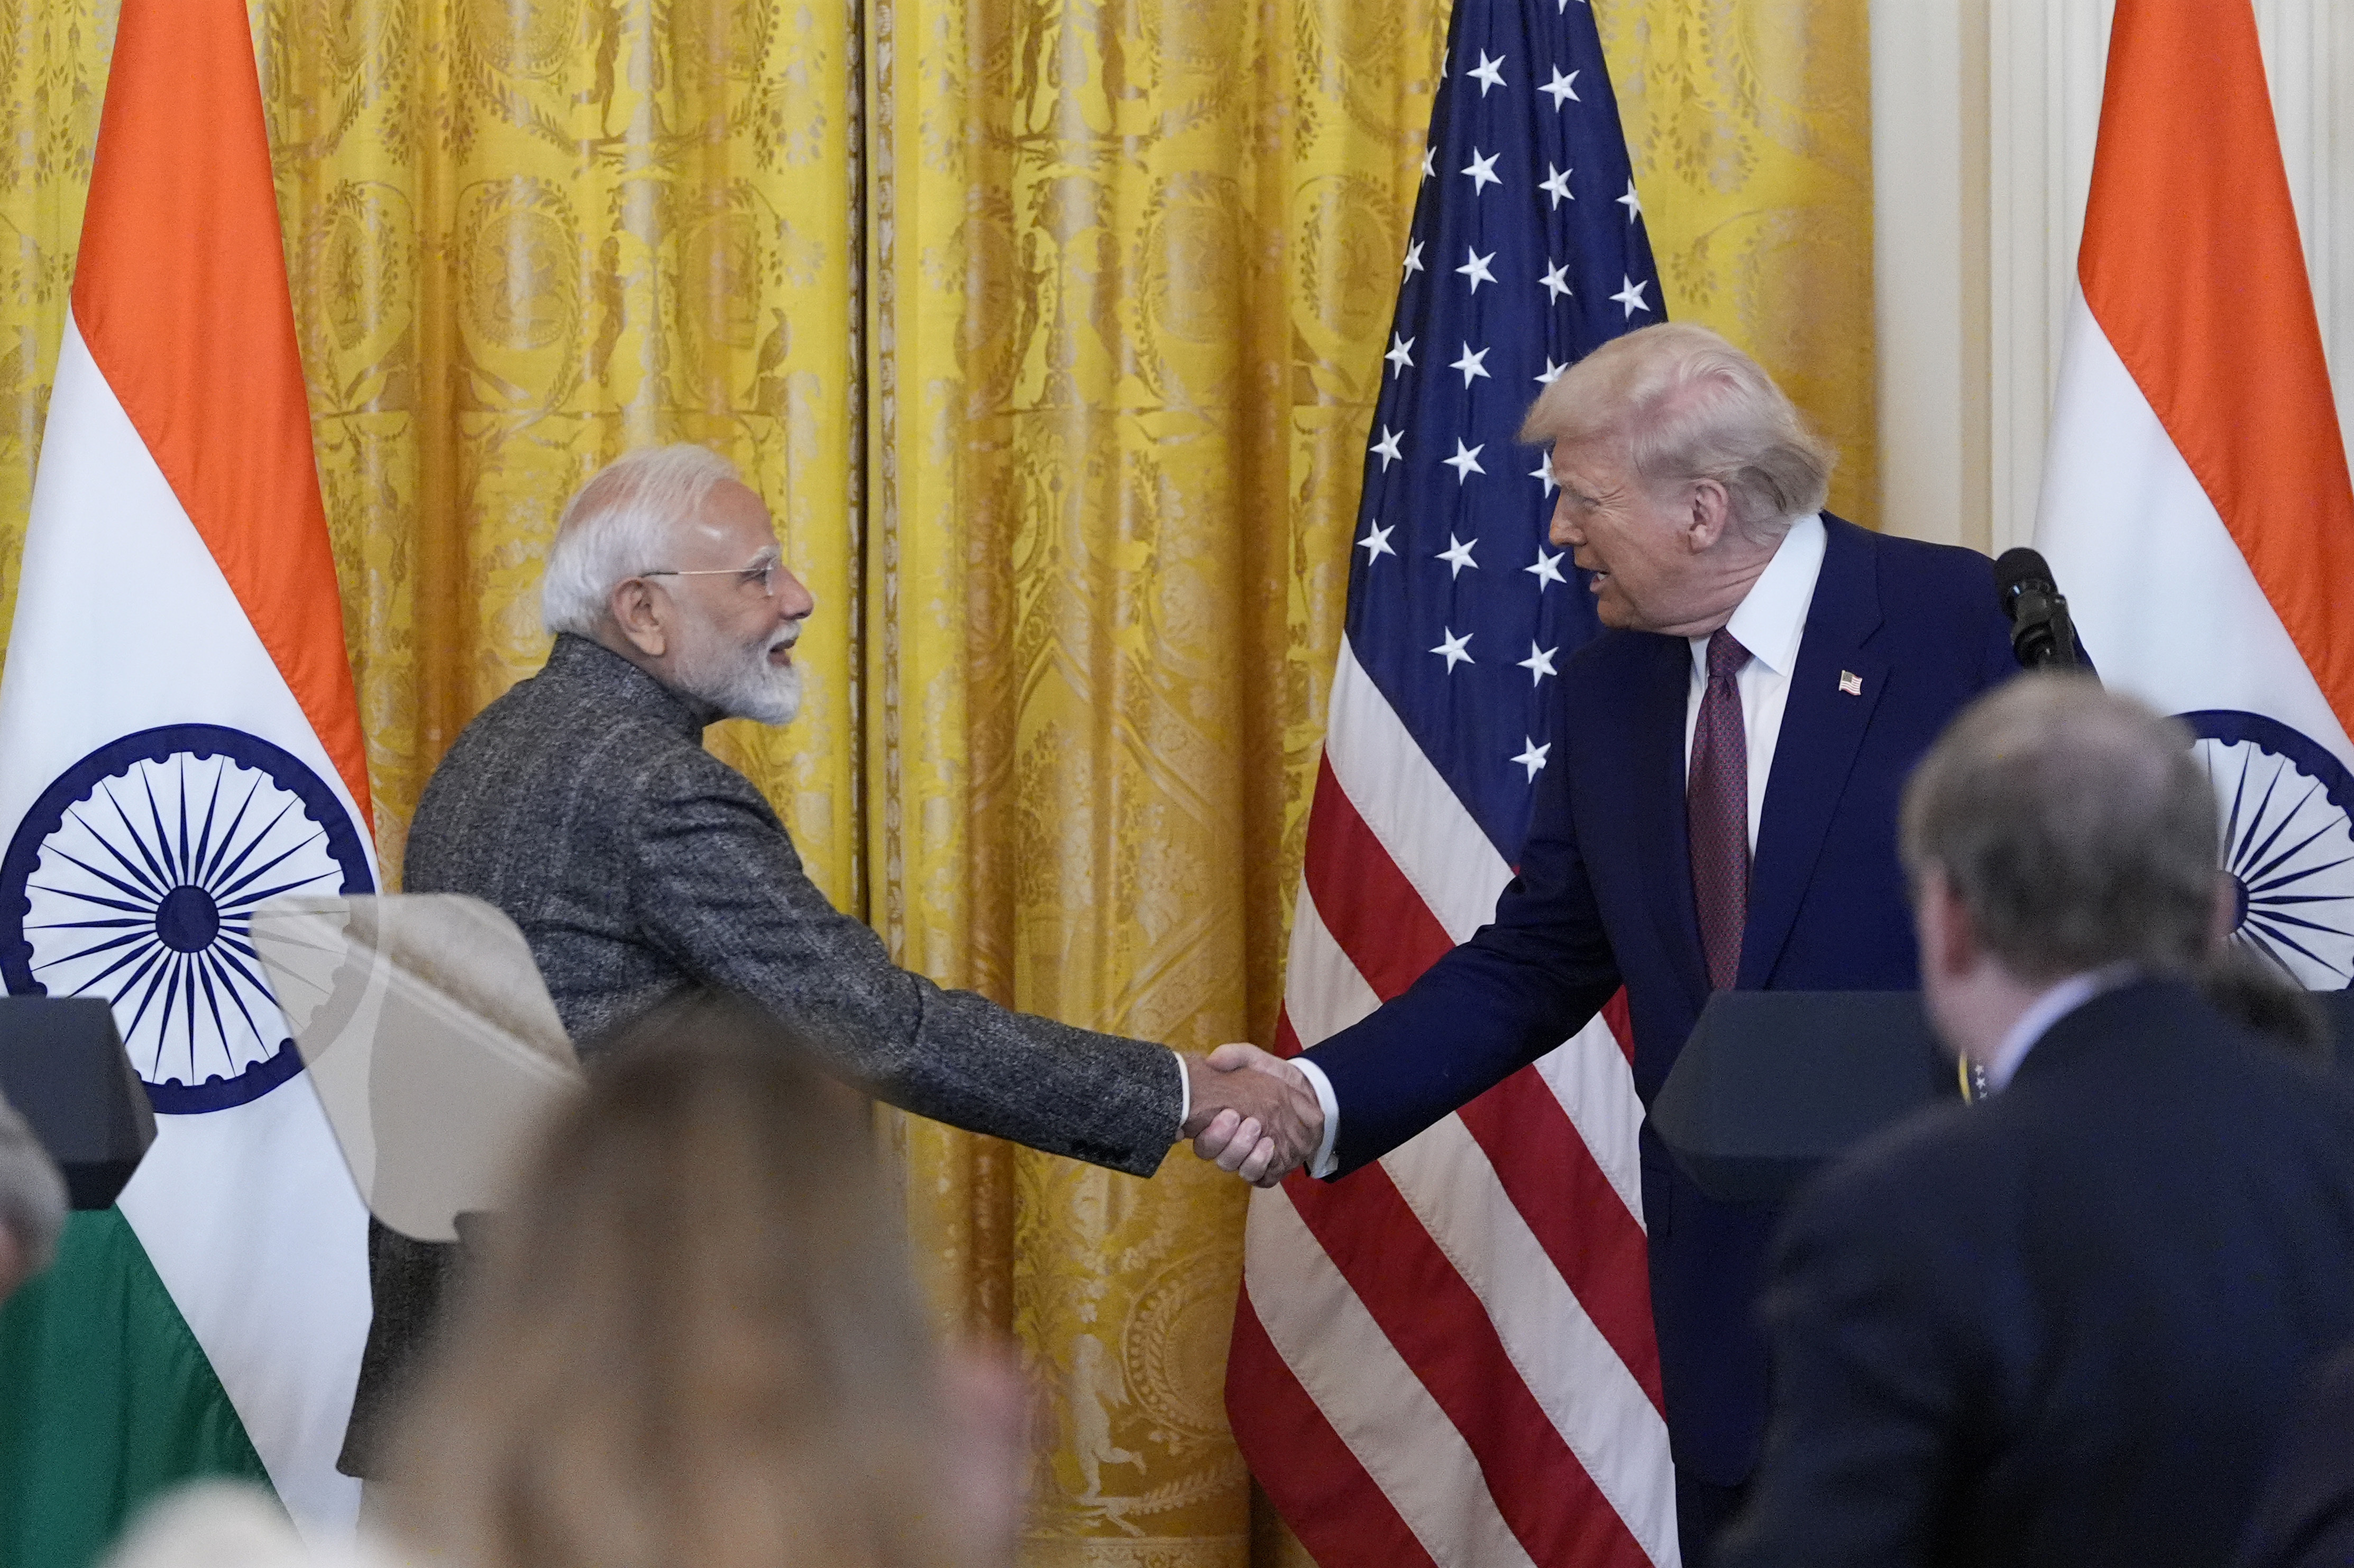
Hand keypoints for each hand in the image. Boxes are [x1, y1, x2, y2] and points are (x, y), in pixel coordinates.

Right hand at [1181, 1043, 1322, 1186]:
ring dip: (1245, 1153)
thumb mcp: (1254, 1060)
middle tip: (1242, 1120)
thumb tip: (1213, 1060)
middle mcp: (1230, 1144)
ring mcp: (1250, 1158)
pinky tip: (1270, 1146)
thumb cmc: (1274, 1078)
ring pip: (1237, 1168)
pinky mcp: (1270, 1169)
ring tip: (1260, 1133)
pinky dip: (1262, 1165)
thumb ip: (1234, 1055)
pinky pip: (1260, 1177)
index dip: (1209, 1134)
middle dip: (1225, 1142)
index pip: (1202, 1139)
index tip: (1227, 1113)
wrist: (1307, 1093)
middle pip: (1216, 1156)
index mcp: (1219, 1122)